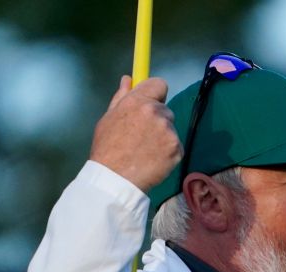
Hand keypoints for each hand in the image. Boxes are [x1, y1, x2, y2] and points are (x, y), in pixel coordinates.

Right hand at [90, 76, 182, 193]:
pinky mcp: (177, 149)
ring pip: (170, 129)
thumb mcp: (109, 118)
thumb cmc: (108, 148)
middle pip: (165, 109)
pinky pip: (176, 146)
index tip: (151, 101)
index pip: (159, 84)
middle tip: (141, 136)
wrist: (115, 178)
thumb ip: (121, 97)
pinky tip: (153, 160)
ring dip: (163, 136)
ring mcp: (169, 132)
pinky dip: (168, 152)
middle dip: (156, 119)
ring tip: (145, 150)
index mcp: (138, 102)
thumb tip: (128, 79)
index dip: (155, 93)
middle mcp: (156, 113)